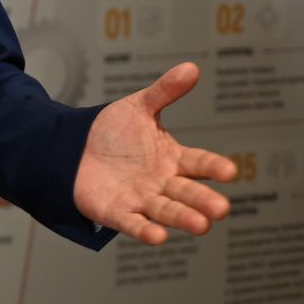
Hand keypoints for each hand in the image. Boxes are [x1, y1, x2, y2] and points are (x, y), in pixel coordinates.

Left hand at [73, 62, 235, 244]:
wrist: (73, 149)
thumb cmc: (114, 132)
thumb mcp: (139, 107)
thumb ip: (164, 91)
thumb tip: (192, 67)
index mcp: (172, 158)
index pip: (199, 163)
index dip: (214, 167)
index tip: (230, 171)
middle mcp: (162, 183)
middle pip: (186, 193)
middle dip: (203, 201)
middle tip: (220, 209)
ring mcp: (140, 199)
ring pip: (165, 212)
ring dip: (182, 218)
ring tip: (201, 225)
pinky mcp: (116, 212)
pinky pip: (132, 223)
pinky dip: (145, 230)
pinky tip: (158, 236)